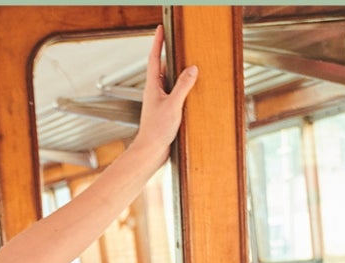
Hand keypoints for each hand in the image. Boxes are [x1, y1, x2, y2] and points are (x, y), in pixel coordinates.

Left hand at [132, 26, 199, 156]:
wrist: (151, 150)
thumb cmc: (157, 129)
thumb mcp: (173, 105)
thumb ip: (183, 86)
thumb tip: (192, 68)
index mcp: (152, 86)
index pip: (154, 58)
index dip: (157, 43)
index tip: (160, 29)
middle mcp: (154, 91)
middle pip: (162, 68)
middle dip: (170, 56)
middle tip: (179, 45)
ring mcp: (159, 100)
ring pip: (169, 81)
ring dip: (178, 74)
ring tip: (190, 67)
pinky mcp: (165, 110)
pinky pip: (174, 94)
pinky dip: (182, 89)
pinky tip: (191, 92)